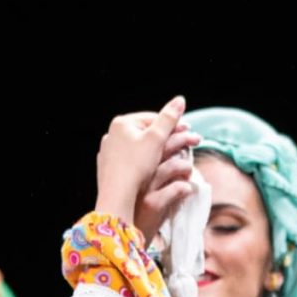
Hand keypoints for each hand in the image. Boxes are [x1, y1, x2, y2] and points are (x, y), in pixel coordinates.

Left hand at [95, 96, 198, 235]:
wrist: (116, 196)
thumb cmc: (136, 165)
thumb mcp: (156, 139)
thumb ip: (169, 118)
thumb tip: (180, 100)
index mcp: (121, 123)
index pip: (153, 118)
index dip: (173, 124)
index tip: (188, 130)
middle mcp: (111, 134)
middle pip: (145, 132)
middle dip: (164, 137)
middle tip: (183, 143)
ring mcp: (108, 152)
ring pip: (138, 147)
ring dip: (155, 150)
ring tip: (169, 157)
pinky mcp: (108, 168)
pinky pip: (130, 161)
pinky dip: (142, 162)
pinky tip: (151, 170)